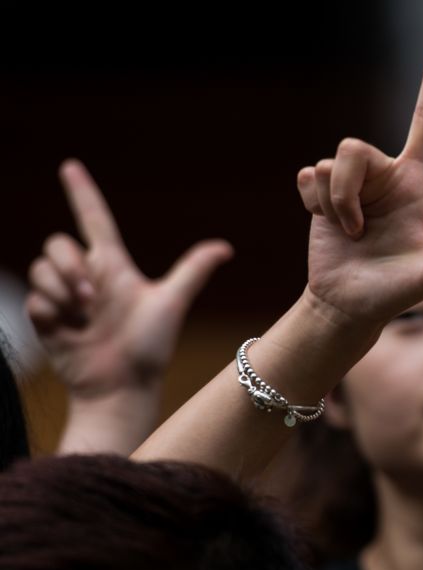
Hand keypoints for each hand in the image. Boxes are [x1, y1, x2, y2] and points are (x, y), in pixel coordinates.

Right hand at [25, 159, 232, 398]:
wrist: (122, 387)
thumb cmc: (150, 349)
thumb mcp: (171, 304)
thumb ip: (193, 271)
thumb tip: (226, 246)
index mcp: (114, 267)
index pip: (94, 219)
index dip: (82, 192)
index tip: (70, 166)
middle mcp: (87, 277)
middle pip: (57, 243)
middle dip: (69, 264)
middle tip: (91, 296)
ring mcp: (64, 298)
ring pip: (41, 268)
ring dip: (60, 290)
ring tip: (83, 315)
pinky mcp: (46, 319)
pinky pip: (33, 299)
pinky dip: (50, 311)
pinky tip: (69, 330)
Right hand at [295, 38, 422, 331]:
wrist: (350, 305)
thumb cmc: (399, 289)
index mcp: (418, 180)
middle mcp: (386, 174)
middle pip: (353, 146)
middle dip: (346, 188)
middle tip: (359, 227)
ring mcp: (354, 183)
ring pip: (329, 163)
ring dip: (334, 205)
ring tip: (351, 233)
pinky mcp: (323, 192)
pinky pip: (308, 177)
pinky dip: (315, 206)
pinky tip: (330, 227)